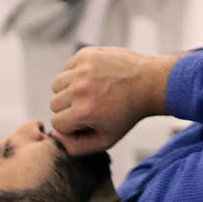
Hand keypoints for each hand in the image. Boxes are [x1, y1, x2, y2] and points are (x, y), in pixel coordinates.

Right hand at [49, 45, 176, 153]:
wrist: (148, 83)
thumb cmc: (127, 113)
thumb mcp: (106, 139)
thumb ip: (77, 147)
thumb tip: (55, 137)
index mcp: (83, 111)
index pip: (56, 123)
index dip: (71, 125)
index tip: (87, 120)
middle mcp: (80, 89)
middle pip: (54, 104)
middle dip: (69, 108)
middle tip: (90, 105)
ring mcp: (82, 69)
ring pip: (57, 85)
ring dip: (69, 90)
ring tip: (90, 92)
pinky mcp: (85, 54)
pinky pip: (67, 68)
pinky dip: (75, 74)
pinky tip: (93, 78)